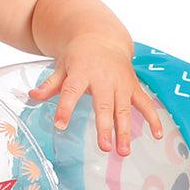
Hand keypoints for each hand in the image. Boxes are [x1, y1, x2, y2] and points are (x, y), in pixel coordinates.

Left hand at [28, 34, 162, 155]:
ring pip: (124, 108)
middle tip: (103, 147)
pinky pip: (145, 103)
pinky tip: (157, 135)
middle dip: (104, 126)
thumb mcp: (61, 67)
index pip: (71, 92)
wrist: (102, 38)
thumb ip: (49, 85)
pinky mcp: (134, 86)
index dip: (65, 109)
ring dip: (125, 130)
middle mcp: (103, 78)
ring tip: (123, 151)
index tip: (60, 126)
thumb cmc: (78, 57)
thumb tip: (32, 96)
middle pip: (103, 104)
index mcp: (81, 73)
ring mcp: (121, 83)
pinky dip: (153, 118)